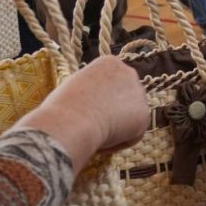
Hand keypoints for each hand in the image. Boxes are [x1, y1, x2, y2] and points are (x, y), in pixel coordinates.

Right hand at [15, 55, 149, 175]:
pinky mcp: (145, 114)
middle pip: (121, 98)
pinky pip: (132, 134)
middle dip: (109, 113)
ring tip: (94, 135)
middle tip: (91, 127)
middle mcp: (129, 72)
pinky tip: (102, 143)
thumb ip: (89, 91)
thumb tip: (92, 105)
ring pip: (128, 116)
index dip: (95, 101)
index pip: (108, 84)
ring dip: (115, 128)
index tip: (83, 112)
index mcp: (108, 63)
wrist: (71, 122)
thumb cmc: (60, 108)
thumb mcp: (71, 89)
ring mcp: (139, 93)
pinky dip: (118, 143)